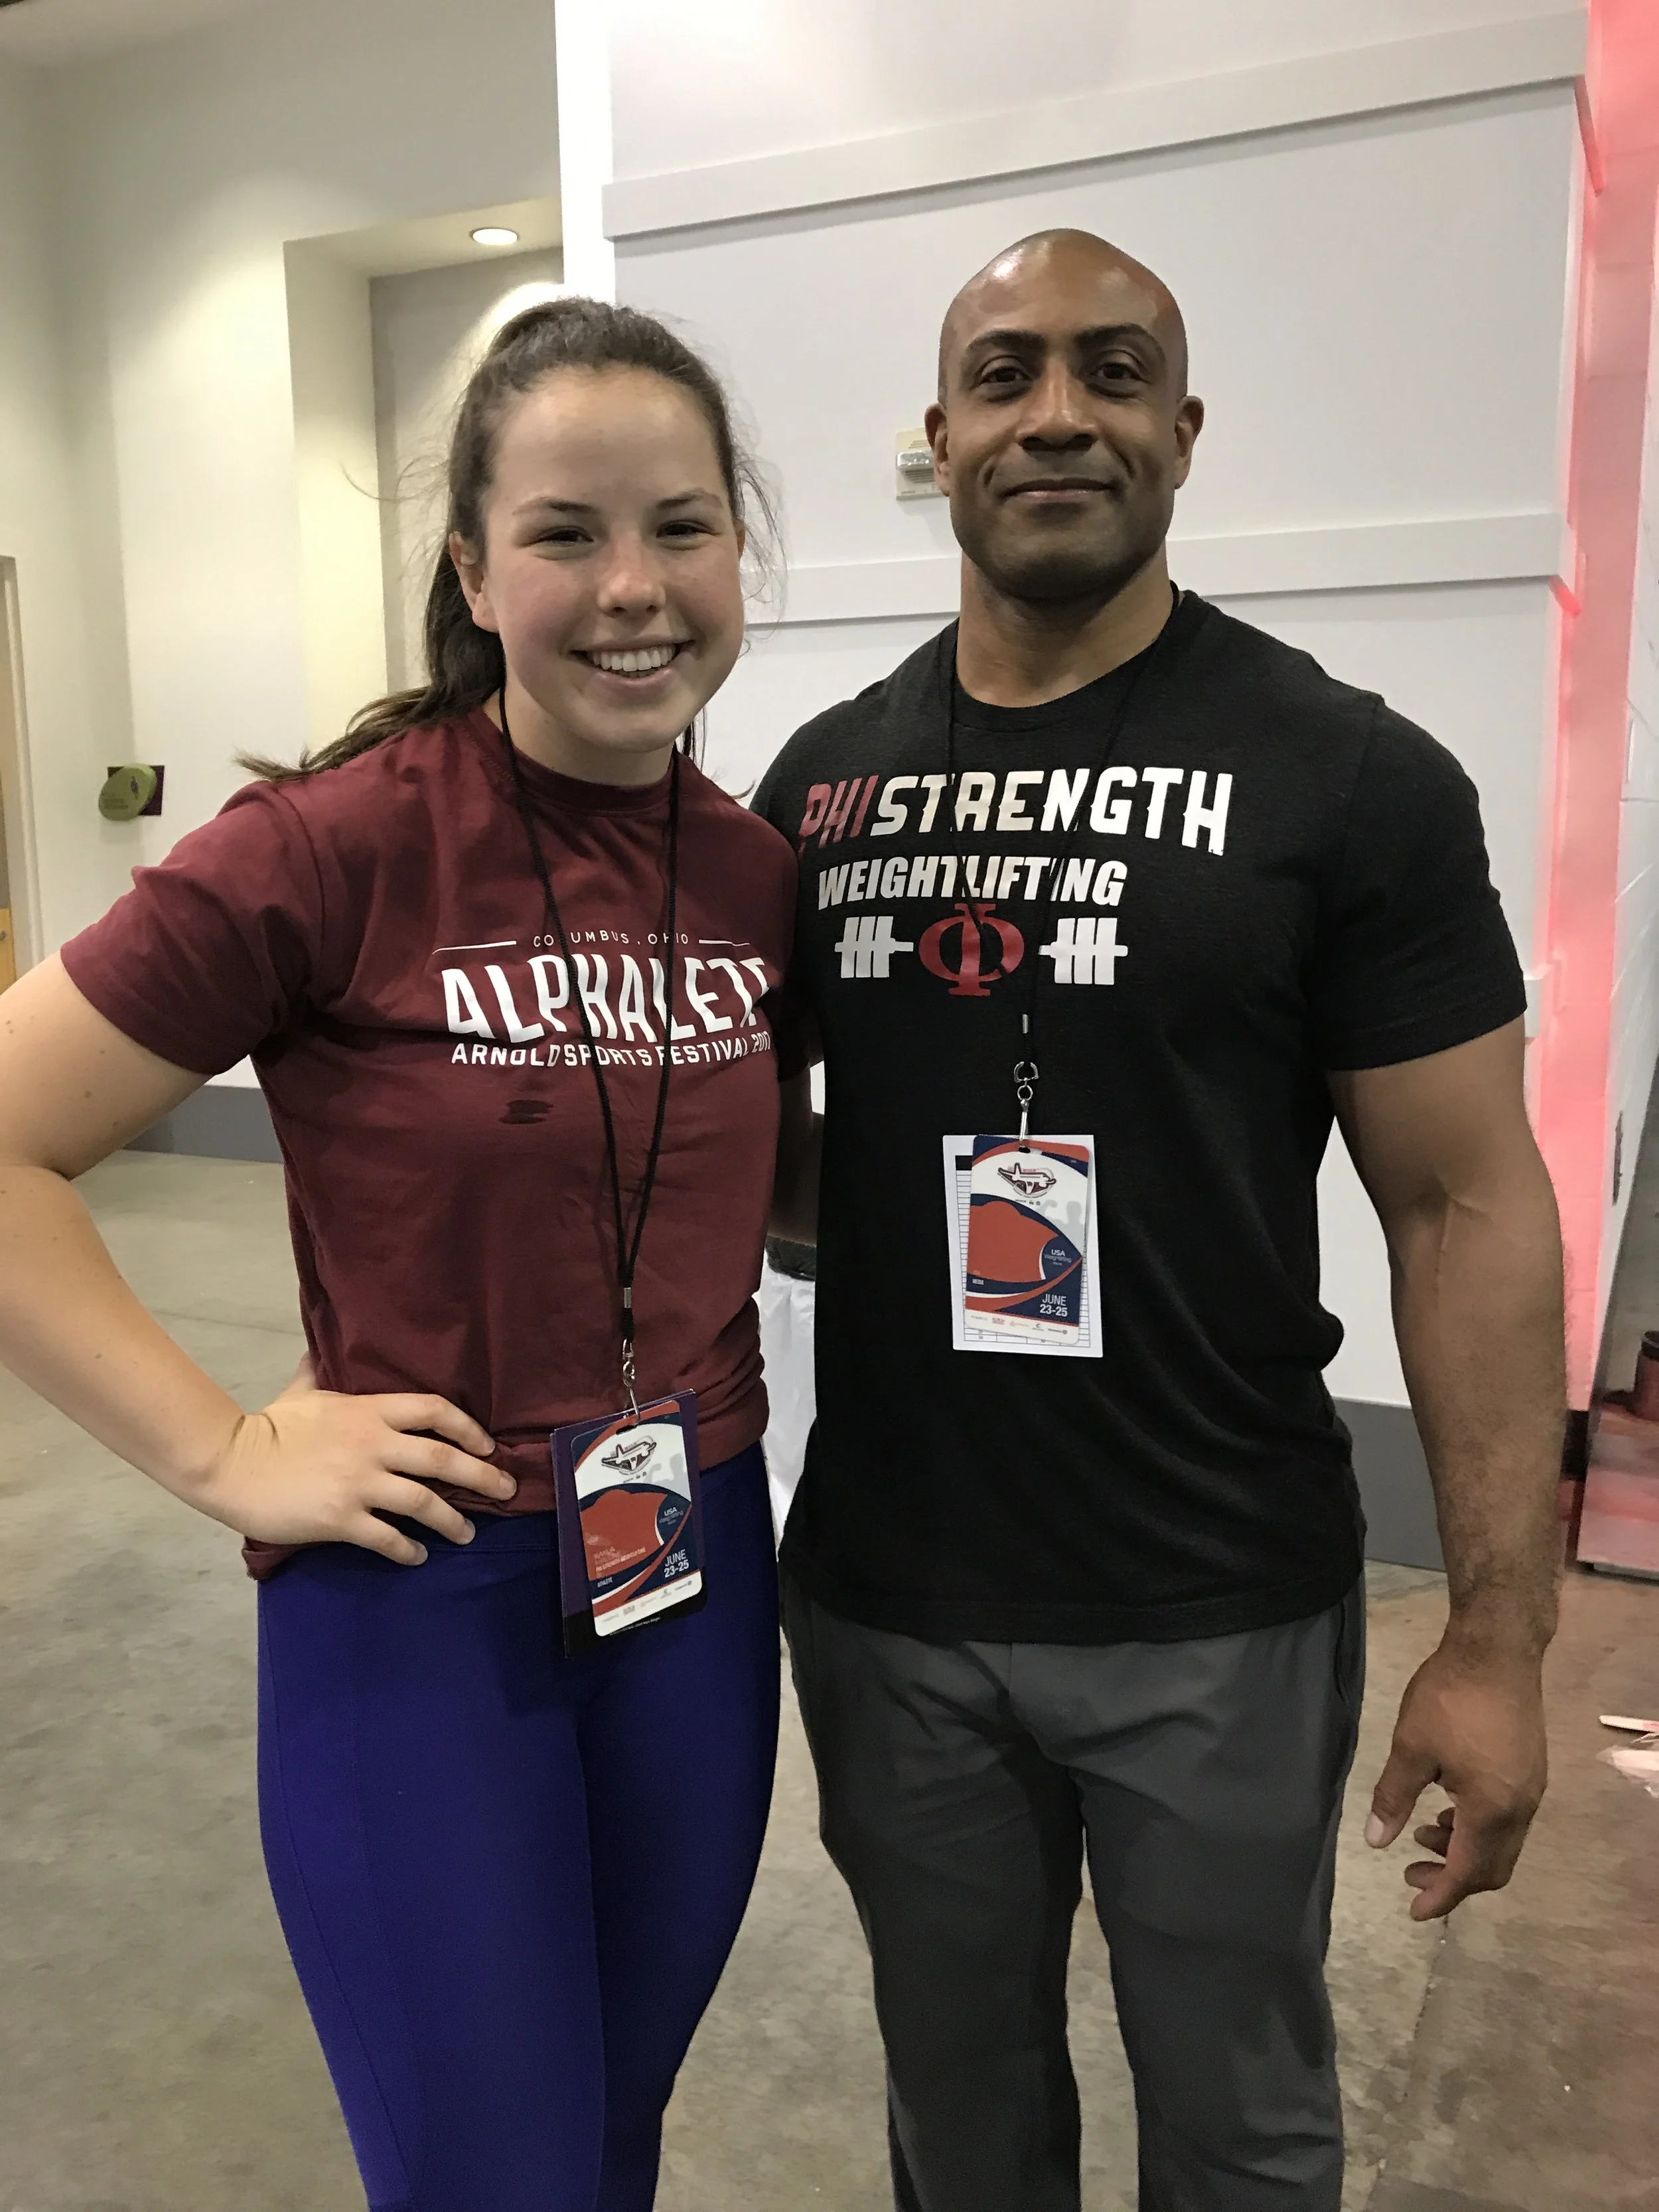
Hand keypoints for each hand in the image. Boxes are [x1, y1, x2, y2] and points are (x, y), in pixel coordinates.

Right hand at [197, 1361, 515, 1564]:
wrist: (230, 1464)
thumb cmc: (268, 1427)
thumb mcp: (301, 1390)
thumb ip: (320, 1370)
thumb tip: (319, 1347)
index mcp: (368, 1410)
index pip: (434, 1410)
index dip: (468, 1428)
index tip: (488, 1445)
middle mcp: (372, 1445)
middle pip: (443, 1459)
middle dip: (482, 1476)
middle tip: (506, 1489)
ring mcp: (358, 1484)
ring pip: (423, 1503)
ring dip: (452, 1520)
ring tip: (467, 1533)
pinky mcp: (341, 1519)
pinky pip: (388, 1538)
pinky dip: (408, 1549)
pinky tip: (418, 1556)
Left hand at [1365, 1638, 1547, 1919]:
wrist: (1497, 1650)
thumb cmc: (1450, 1697)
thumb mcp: (1410, 1747)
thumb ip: (1393, 1797)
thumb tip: (1376, 1841)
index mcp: (1492, 1810)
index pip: (1467, 1873)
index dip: (1440, 1896)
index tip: (1413, 1910)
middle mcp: (1521, 1809)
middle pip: (1491, 1867)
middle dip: (1452, 1878)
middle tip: (1411, 1871)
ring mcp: (1531, 1789)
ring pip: (1501, 1843)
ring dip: (1463, 1848)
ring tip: (1422, 1830)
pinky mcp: (1531, 1770)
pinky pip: (1507, 1819)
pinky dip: (1477, 1827)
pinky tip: (1447, 1804)